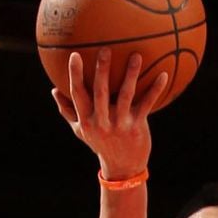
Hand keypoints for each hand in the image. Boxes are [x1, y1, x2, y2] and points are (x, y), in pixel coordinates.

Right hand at [51, 48, 167, 178]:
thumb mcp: (81, 131)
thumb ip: (68, 111)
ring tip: (136, 56)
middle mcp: (102, 121)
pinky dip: (155, 90)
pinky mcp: (136, 127)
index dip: (75, 75)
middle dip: (102, 71)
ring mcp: (120, 124)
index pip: (78, 94)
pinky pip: (146, 104)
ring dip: (130, 75)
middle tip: (105, 49)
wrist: (122, 168)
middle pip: (100, 93)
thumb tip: (54, 91)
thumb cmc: (100, 144)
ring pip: (125, 95)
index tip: (74, 55)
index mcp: (87, 120)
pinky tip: (163, 74)